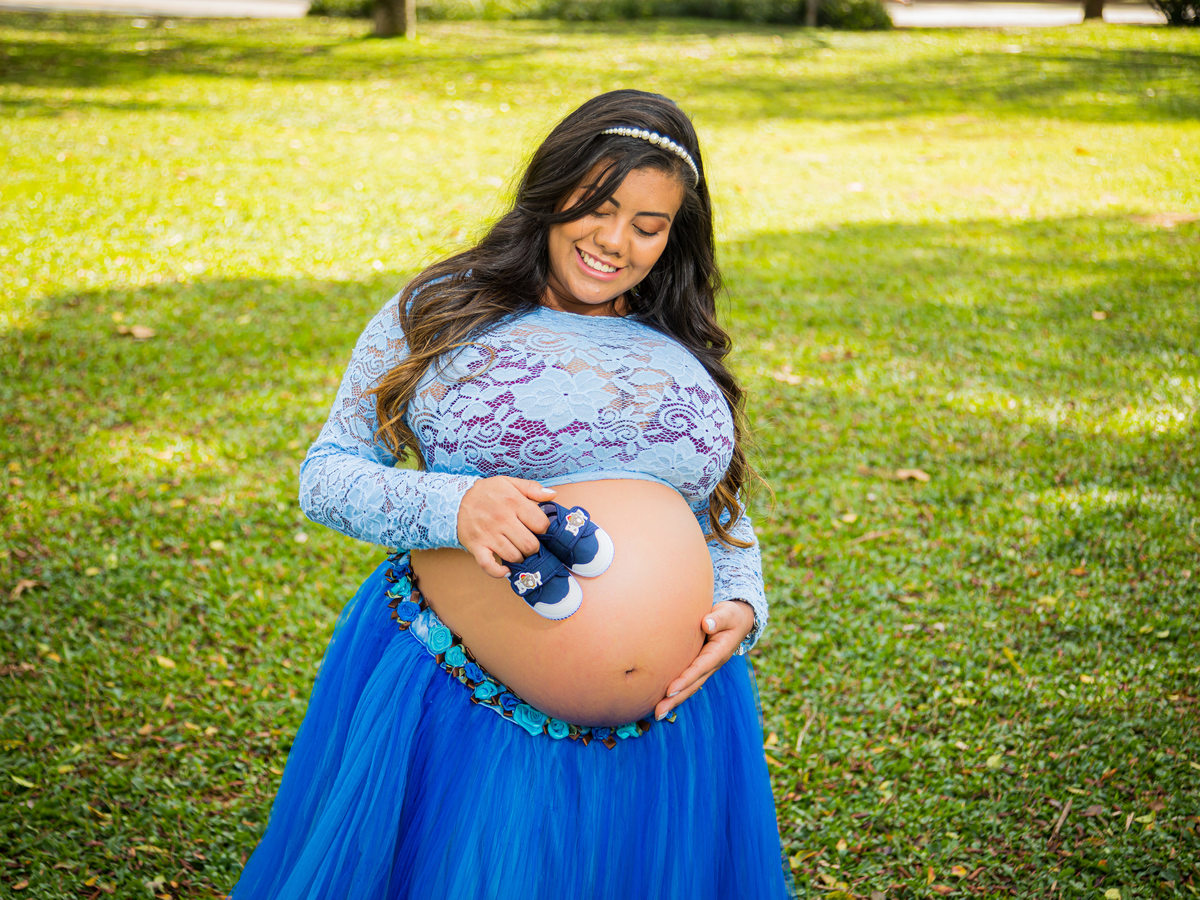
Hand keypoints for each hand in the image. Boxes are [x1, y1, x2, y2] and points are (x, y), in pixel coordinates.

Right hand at [457, 477, 554, 576]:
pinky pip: (489, 566)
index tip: (539, 528)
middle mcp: (502, 519)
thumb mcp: (509, 482)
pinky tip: (506, 569)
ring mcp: (488, 535)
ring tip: (518, 550)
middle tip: (529, 542)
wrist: (456, 499)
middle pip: (530, 544)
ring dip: (520, 557)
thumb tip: (552, 495)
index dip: (544, 529)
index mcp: (513, 502)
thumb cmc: (487, 492)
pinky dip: (499, 572)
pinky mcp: (476, 546)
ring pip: (514, 556)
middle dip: (534, 547)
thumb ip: (532, 488)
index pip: (541, 524)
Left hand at [654, 600, 754, 720]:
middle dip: (676, 699)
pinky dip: (676, 692)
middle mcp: (712, 664)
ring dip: (674, 701)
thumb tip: (706, 624)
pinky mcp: (700, 666)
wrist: (738, 621)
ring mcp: (706, 667)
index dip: (685, 680)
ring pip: (689, 687)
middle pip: (693, 685)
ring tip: (657, 714)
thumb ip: (718, 618)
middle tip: (658, 713)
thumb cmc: (730, 616)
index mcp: (719, 653)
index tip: (669, 690)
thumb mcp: (727, 614)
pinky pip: (688, 682)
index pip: (699, 668)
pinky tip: (662, 700)